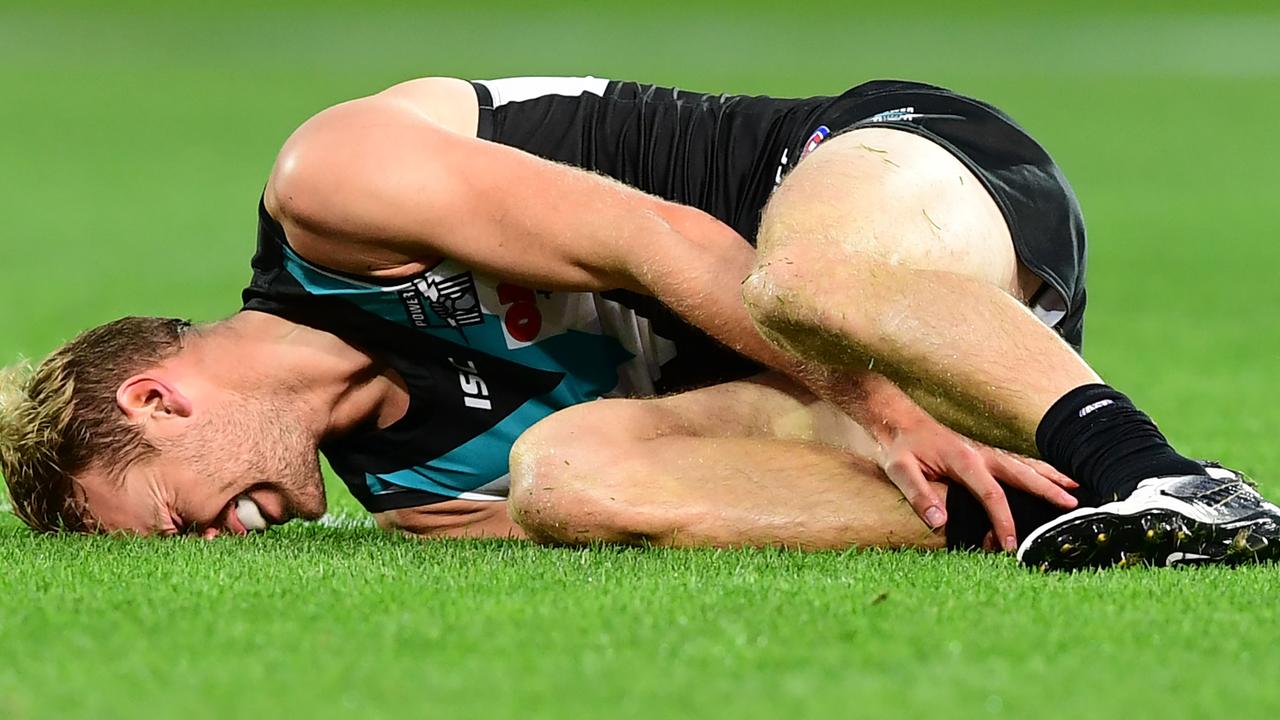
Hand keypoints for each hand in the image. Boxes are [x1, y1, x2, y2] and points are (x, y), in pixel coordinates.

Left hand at [878, 418, 1078, 550]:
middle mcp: (982, 454)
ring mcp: (986, 452)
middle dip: (1047, 492)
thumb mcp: (900, 470)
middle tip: (1071, 507)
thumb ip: (918, 494)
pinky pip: (1017, 463)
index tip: (1011, 545)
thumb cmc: (900, 447)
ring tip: (1076, 490)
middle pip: (1022, 474)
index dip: (1004, 521)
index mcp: (964, 460)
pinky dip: (1037, 471)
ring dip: (1049, 478)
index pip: (992, 495)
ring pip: (1025, 466)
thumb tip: (939, 521)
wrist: (900, 422)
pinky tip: (1052, 477)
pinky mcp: (985, 454)